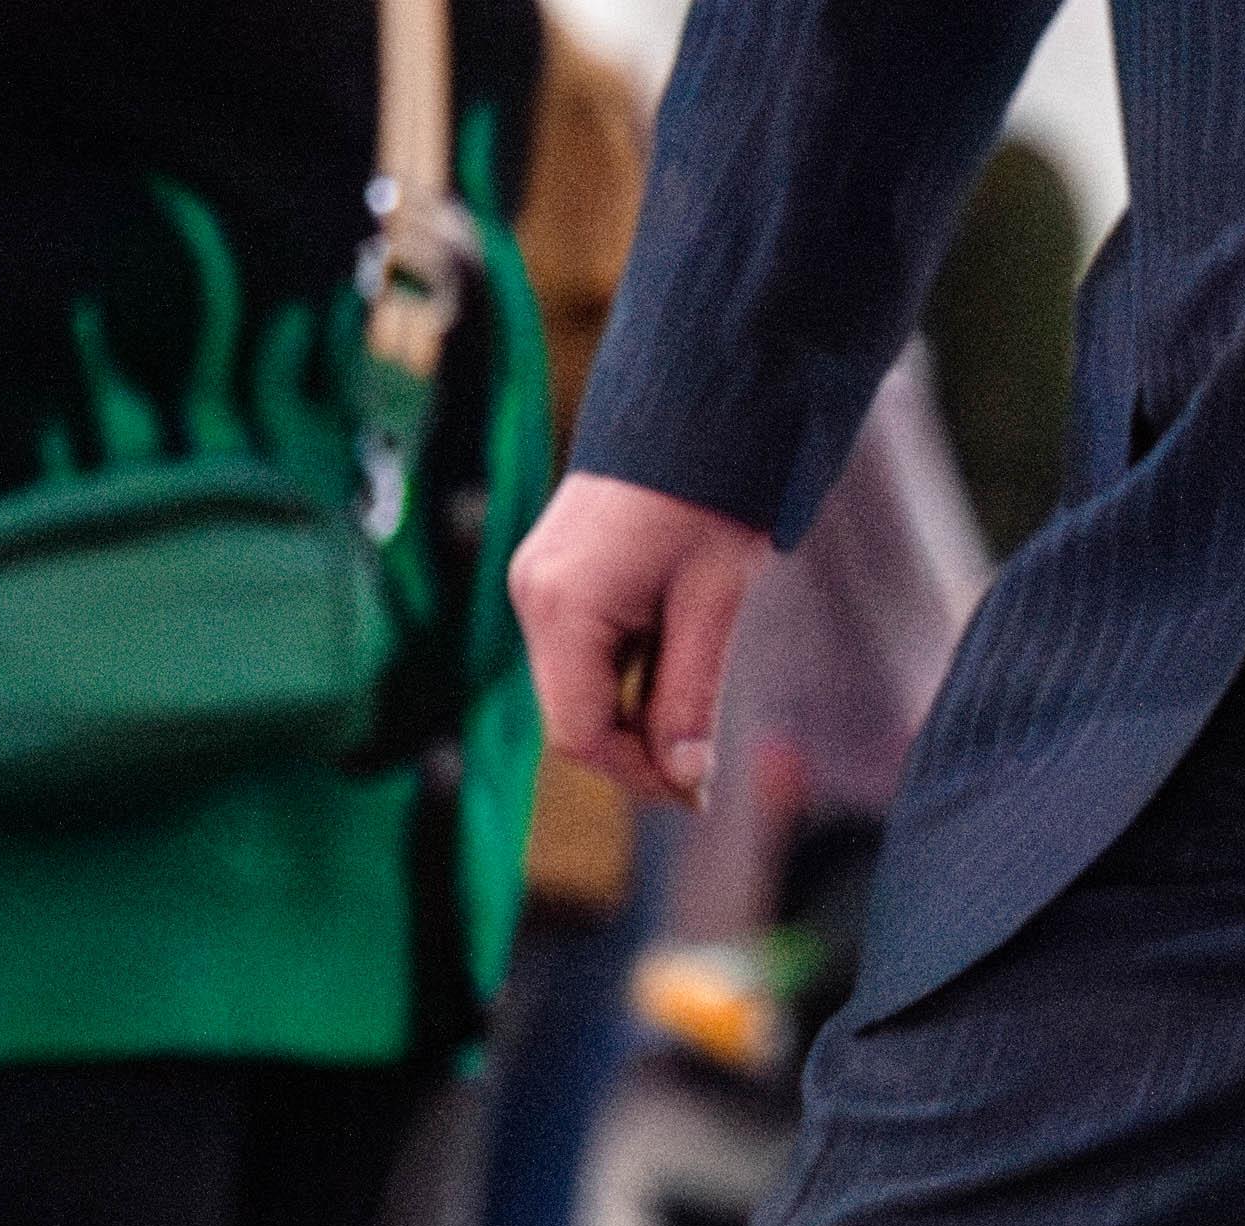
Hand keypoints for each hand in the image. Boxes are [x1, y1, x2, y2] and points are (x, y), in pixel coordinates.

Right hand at [511, 471, 776, 809]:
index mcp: (563, 607)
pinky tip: (673, 665)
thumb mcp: (713, 606)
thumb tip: (685, 780)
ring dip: (634, 716)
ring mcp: (535, 585)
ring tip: (698, 712)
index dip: (636, 776)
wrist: (691, 412)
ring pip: (577, 690)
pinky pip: (582, 655)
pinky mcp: (552, 577)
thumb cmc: (709, 500)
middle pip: (572, 717)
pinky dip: (625, 679)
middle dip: (636, 752)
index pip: (578, 734)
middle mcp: (532, 597)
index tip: (696, 794)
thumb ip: (690, 696)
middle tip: (704, 772)